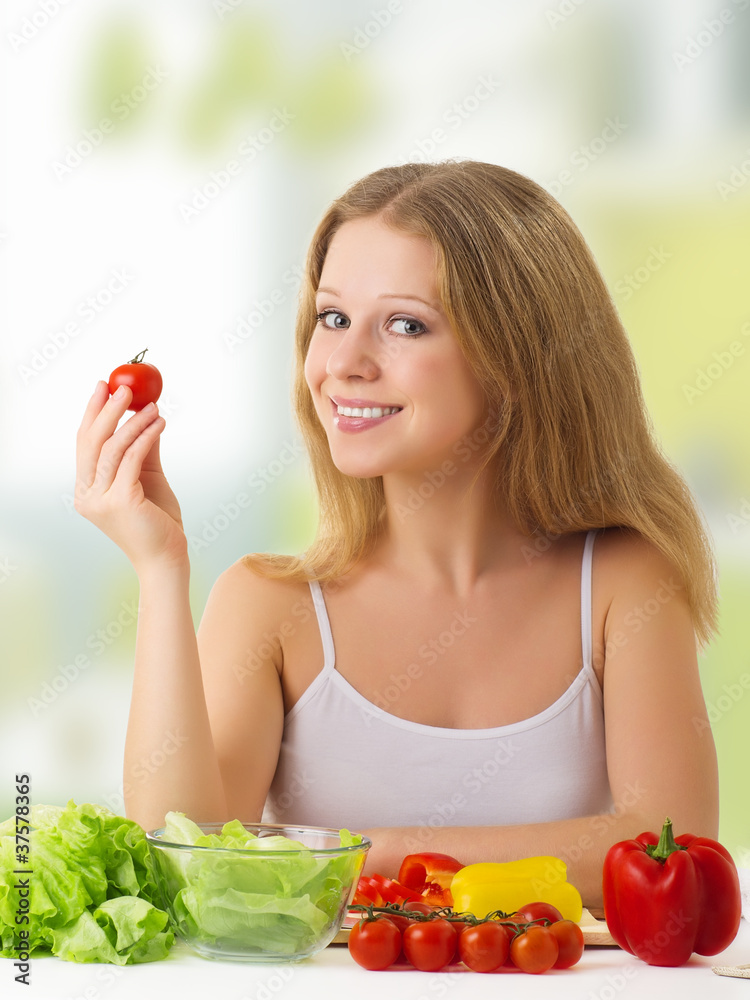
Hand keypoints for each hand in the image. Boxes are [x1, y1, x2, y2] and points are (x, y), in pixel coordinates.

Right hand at [75, 381, 187, 573]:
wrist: (167, 557)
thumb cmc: (157, 520)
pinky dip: (146, 436)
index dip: (92, 412)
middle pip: (92, 442)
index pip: (85, 444)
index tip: (104, 387)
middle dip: (107, 410)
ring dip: (133, 422)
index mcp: (86, 489)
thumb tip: (145, 414)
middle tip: (124, 388)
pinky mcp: (121, 501)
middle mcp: (87, 495)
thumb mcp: (147, 477)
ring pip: (113, 448)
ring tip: (152, 406)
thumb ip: (141, 449)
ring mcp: (101, 500)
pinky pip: (132, 459)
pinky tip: (160, 424)